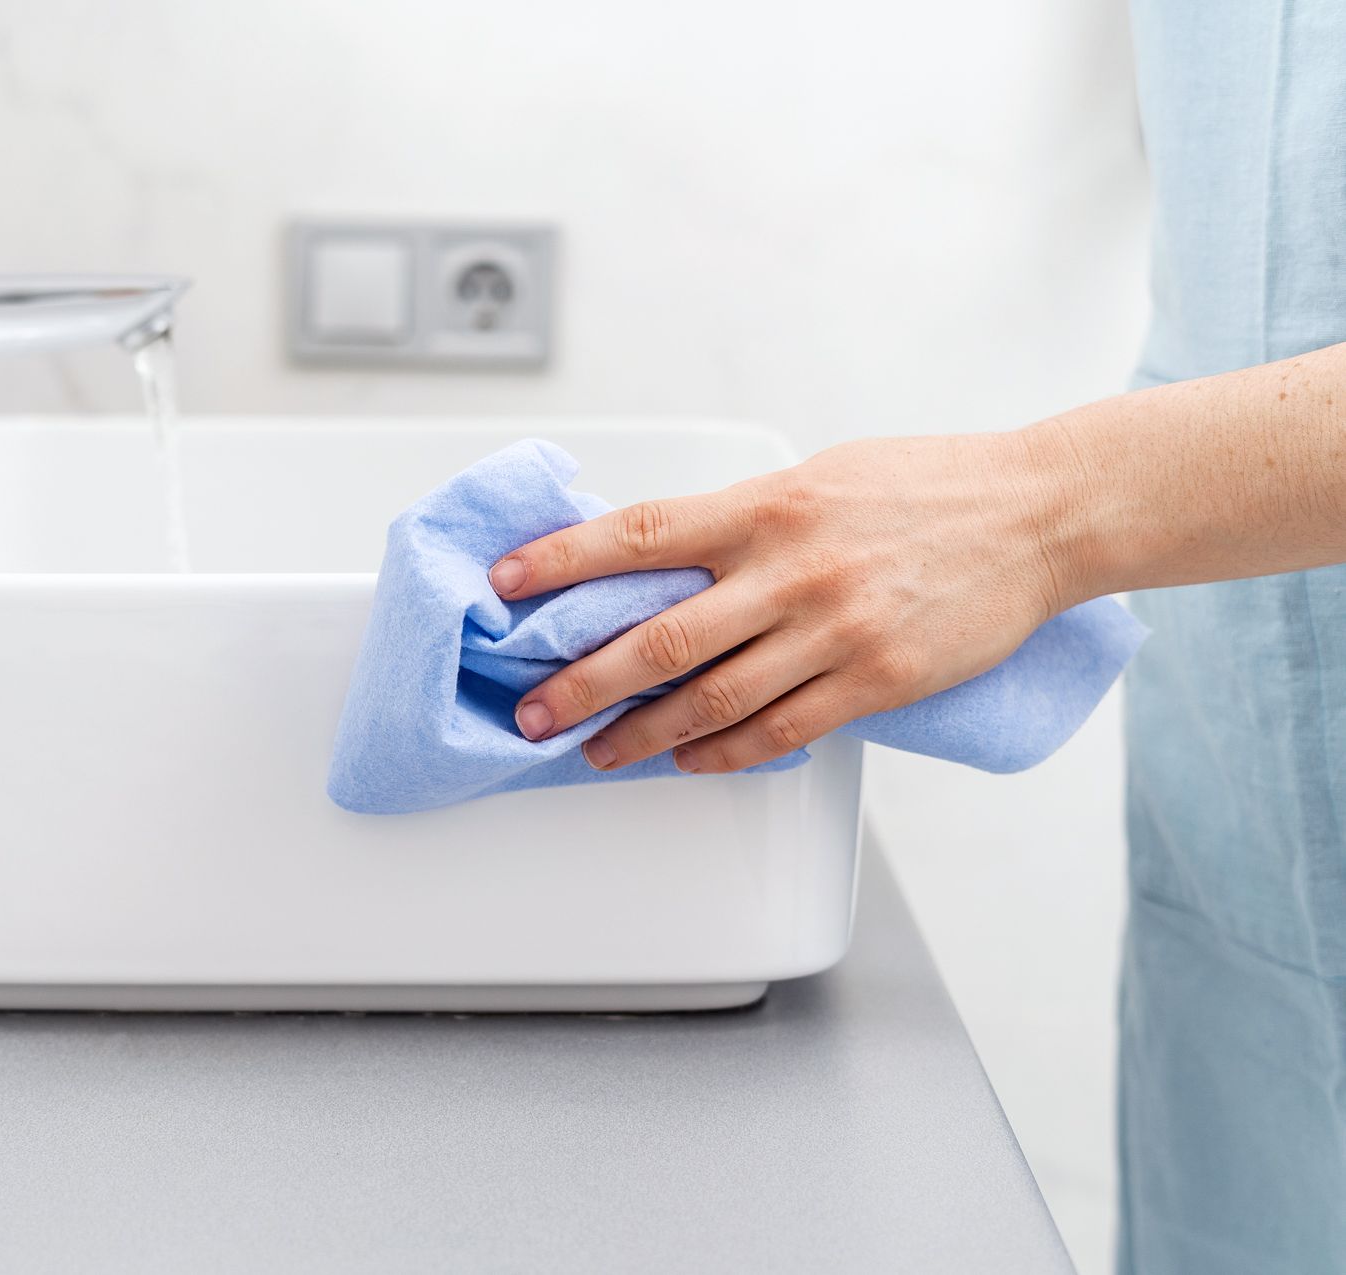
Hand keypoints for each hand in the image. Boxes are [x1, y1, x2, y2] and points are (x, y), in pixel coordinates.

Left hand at [487, 431, 1075, 773]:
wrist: (1039, 515)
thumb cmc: (926, 488)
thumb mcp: (820, 477)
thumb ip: (744, 520)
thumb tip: (664, 558)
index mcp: (767, 506)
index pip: (640, 534)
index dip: (562, 559)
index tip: (507, 582)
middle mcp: (791, 569)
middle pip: (659, 637)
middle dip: (581, 682)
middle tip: (533, 711)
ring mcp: (835, 629)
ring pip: (713, 698)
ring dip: (643, 734)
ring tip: (596, 751)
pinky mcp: (877, 680)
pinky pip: (783, 729)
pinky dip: (726, 752)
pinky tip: (689, 761)